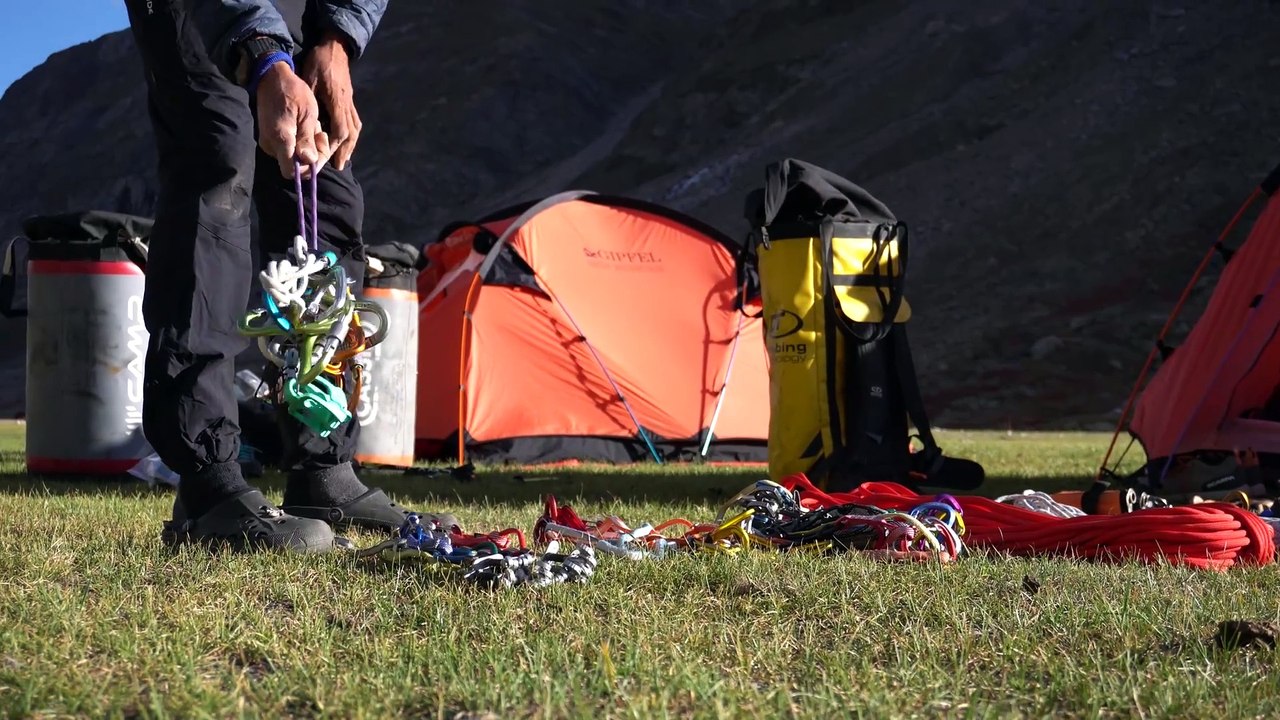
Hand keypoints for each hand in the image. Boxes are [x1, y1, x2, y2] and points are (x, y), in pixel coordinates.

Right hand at [255, 62, 331, 178]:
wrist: (271, 76)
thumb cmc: (292, 92)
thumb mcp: (307, 114)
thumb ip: (307, 139)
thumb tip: (309, 161)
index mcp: (280, 139)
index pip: (291, 172)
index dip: (307, 169)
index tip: (317, 154)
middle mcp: (270, 145)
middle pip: (294, 165)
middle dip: (312, 154)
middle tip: (320, 133)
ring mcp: (267, 142)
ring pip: (292, 156)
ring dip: (307, 145)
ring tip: (313, 125)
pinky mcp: (268, 137)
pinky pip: (287, 147)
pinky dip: (299, 140)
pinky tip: (304, 125)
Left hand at [299, 33, 361, 171]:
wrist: (335, 47)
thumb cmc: (319, 62)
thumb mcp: (309, 78)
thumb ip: (309, 101)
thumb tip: (305, 124)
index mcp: (337, 101)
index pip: (340, 130)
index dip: (334, 146)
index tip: (327, 157)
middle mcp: (347, 105)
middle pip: (351, 134)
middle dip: (344, 152)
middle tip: (338, 166)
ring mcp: (350, 103)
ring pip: (355, 129)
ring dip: (350, 146)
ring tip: (343, 159)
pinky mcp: (350, 100)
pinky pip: (354, 122)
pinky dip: (351, 136)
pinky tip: (346, 142)